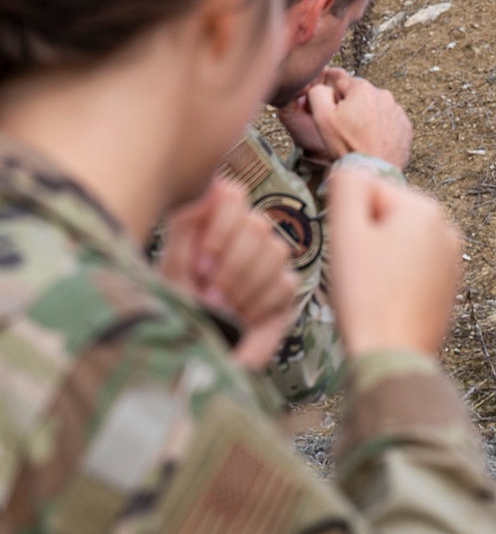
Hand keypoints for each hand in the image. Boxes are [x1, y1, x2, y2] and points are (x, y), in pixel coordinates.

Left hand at [159, 177, 298, 369]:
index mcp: (213, 220)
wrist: (193, 350)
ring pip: (276, 251)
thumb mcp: (172, 267)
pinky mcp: (285, 286)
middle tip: (209, 299)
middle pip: (257, 225)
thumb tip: (216, 184)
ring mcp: (268, 258)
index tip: (200, 266)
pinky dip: (260, 304)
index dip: (221, 229)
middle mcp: (245, 233)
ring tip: (222, 310)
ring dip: (245, 287)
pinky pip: (285, 282)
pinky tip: (242, 318)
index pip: (233, 196)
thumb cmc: (176, 307)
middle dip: (232, 268)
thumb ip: (188, 224)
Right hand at [278, 68, 412, 169]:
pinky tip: (373, 143)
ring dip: (368, 119)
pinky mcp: (406, 128)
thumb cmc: (347, 146)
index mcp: (363, 89)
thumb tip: (324, 87)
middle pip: (360, 96)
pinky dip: (381, 130)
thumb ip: (319, 92)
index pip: (342, 83)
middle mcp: (384, 95)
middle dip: (352, 108)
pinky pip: (389, 124)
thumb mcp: (322, 116)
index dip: (334, 99)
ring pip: (376, 109)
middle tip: (346, 130)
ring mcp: (397, 112)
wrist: (372, 172)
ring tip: (360, 139)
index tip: (334, 115)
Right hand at [326, 167, 460, 357]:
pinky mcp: (449, 286)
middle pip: (385, 216)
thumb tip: (352, 170)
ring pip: (397, 243)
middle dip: (367, 238)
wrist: (393, 356)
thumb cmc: (368, 298)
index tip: (353, 254)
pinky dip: (396, 279)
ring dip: (380, 259)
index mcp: (425, 209)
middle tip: (362, 275)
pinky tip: (389, 302)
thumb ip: (347, 185)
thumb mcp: (346, 231)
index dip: (349, 221)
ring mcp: (452, 259)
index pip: (367, 192)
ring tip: (376, 291)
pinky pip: (411, 268)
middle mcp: (447, 228)